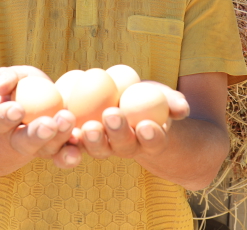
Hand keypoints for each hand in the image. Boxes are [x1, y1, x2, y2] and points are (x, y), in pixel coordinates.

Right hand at [0, 66, 81, 167]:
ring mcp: (42, 148)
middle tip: (49, 124)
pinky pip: (68, 153)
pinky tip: (83, 137)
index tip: (17, 109)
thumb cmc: (22, 86)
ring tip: (69, 120)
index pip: (0, 120)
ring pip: (50, 149)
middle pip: (26, 143)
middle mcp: (21, 141)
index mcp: (3, 123)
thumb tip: (1, 87)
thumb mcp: (13, 77)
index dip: (7, 116)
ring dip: (60, 138)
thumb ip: (5, 77)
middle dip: (37, 135)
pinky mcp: (63, 148)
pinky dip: (75, 148)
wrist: (40, 103)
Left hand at [74, 81, 189, 159]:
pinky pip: (75, 143)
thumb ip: (174, 102)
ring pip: (98, 149)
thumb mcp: (164, 96)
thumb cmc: (151, 98)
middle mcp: (126, 148)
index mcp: (150, 139)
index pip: (154, 141)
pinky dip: (69, 138)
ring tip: (87, 126)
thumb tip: (182, 109)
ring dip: (92, 140)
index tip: (147, 125)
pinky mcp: (83, 141)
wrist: (126, 102)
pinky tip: (64, 124)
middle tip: (111, 114)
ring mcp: (104, 147)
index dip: (151, 136)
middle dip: (117, 133)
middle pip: (122, 146)